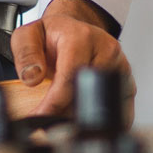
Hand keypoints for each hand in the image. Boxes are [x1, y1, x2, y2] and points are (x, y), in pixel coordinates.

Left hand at [11, 0, 134, 118]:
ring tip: (62, 119)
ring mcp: (120, 66)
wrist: (75, 30)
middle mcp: (106, 50)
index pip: (71, 76)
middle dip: (66, 114)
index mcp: (81, 37)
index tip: (41, 116)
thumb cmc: (52, 36)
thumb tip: (33, 78)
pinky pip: (118, 109)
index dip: (55, 102)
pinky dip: (99, 118)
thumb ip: (25, 54)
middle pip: (88, 93)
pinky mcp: (127, 82)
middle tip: (48, 123)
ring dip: (82, 117)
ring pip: (104, 104)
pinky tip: (83, 119)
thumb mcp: (28, 36)